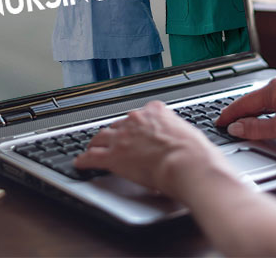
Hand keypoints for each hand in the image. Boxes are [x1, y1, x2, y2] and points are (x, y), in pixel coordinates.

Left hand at [74, 101, 232, 195]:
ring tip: (92, 148)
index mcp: (156, 111)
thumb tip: (181, 142)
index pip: (140, 115)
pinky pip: (92, 156)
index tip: (135, 130)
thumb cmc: (195, 153)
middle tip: (114, 142)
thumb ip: (178, 134)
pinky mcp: (113, 156)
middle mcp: (136, 120)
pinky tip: (81, 163)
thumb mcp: (189, 133)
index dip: (135, 125)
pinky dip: (84, 160)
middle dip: (116, 134)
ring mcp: (122, 137)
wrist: (188, 164)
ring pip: (101, 137)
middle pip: (118, 125)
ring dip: (95, 143)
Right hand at [215, 77, 275, 152]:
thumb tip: (237, 128)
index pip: (245, 101)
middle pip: (259, 102)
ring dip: (261, 119)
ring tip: (250, 130)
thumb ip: (255, 128)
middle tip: (230, 127)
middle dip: (244, 114)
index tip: (219, 122)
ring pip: (273, 108)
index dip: (230, 114)